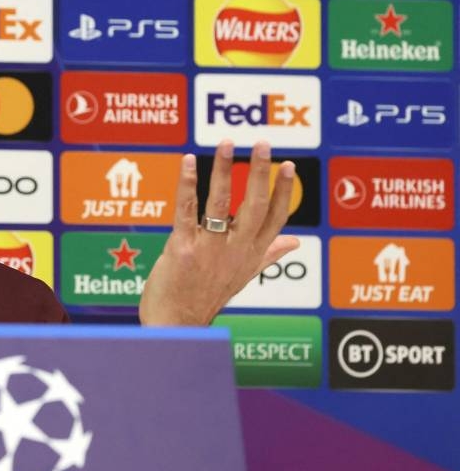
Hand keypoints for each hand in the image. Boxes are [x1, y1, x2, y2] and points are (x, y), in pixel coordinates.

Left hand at [139, 140, 299, 325]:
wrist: (177, 326)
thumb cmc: (206, 299)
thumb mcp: (243, 276)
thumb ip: (267, 255)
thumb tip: (294, 243)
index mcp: (252, 254)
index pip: (276, 218)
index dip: (284, 191)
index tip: (288, 165)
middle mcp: (236, 250)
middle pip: (256, 205)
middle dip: (259, 172)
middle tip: (262, 143)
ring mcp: (210, 249)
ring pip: (222, 203)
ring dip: (223, 170)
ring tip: (226, 143)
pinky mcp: (183, 248)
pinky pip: (187, 210)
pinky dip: (188, 184)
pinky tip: (188, 162)